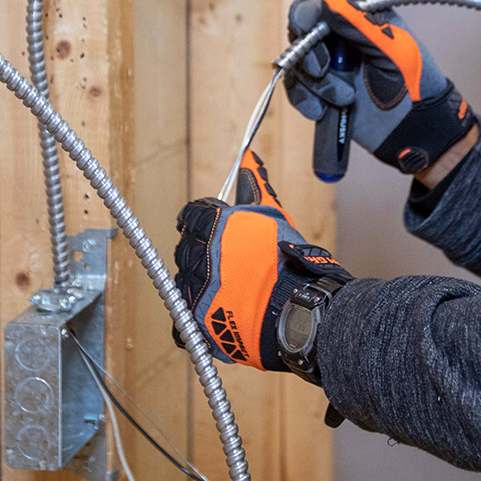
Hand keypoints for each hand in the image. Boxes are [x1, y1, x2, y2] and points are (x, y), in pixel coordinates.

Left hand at [174, 150, 351, 369]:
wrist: (300, 308)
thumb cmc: (290, 261)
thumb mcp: (273, 216)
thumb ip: (255, 186)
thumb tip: (248, 160)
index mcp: (214, 226)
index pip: (191, 214)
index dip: (203, 220)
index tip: (209, 228)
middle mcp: (199, 256)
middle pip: (186, 246)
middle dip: (201, 250)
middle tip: (224, 260)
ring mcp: (195, 290)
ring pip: (182, 279)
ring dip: (197, 281)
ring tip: (226, 287)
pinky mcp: (197, 320)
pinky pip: (181, 315)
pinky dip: (192, 314)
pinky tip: (213, 309)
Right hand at [284, 0, 478, 173]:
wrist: (415, 128)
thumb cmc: (414, 83)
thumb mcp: (394, 49)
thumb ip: (361, 24)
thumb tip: (327, 1)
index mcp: (360, 17)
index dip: (307, 10)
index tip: (306, 26)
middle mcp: (340, 37)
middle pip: (301, 30)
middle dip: (308, 52)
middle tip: (322, 69)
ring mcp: (330, 65)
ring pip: (297, 62)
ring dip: (316, 83)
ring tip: (345, 97)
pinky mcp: (322, 91)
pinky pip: (296, 90)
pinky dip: (305, 100)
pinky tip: (322, 110)